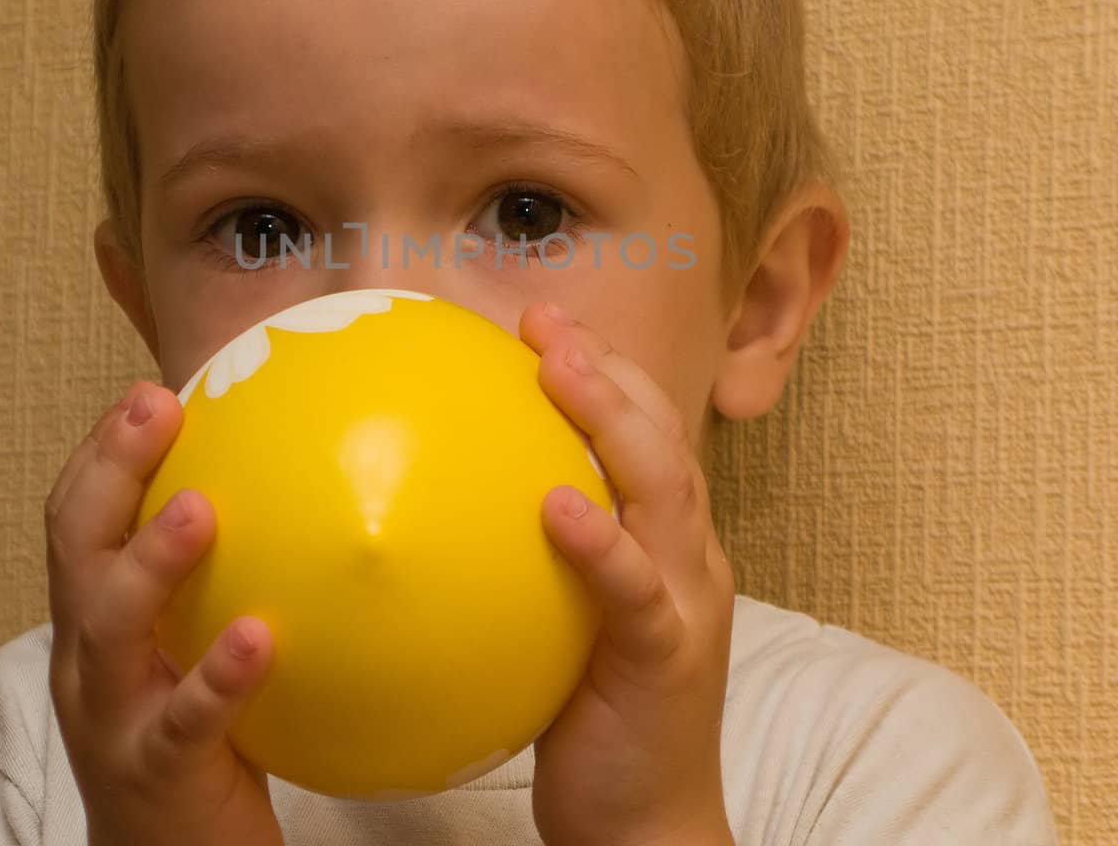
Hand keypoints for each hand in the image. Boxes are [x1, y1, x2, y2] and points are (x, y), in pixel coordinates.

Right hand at [45, 382, 283, 845]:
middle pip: (75, 551)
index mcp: (95, 621)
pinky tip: (262, 637)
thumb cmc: (195, 740)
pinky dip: (217, 678)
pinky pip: (182, 722)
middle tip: (154, 408)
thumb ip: (227, 578)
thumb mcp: (194, 648)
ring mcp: (111, 717)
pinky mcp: (153, 773)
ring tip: (198, 508)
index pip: (76, 520)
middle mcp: (87, 660)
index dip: (100, 452)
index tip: (145, 393)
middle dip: (108, 472)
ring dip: (149, 562)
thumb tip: (310, 493)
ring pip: (109, 629)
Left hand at [520, 303, 736, 845]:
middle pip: (661, 437)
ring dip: (611, 420)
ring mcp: (686, 602)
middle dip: (608, 368)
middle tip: (546, 322)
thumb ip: (526, 565)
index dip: (603, 369)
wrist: (645, 828)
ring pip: (664, 489)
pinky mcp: (668, 656)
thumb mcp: (555, 626)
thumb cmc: (592, 722)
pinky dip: (602, 542)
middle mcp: (686, 557)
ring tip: (559, 369)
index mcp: (663, 544)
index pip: (644, 433)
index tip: (542, 322)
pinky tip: (557, 507)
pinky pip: (636, 590)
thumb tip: (431, 513)